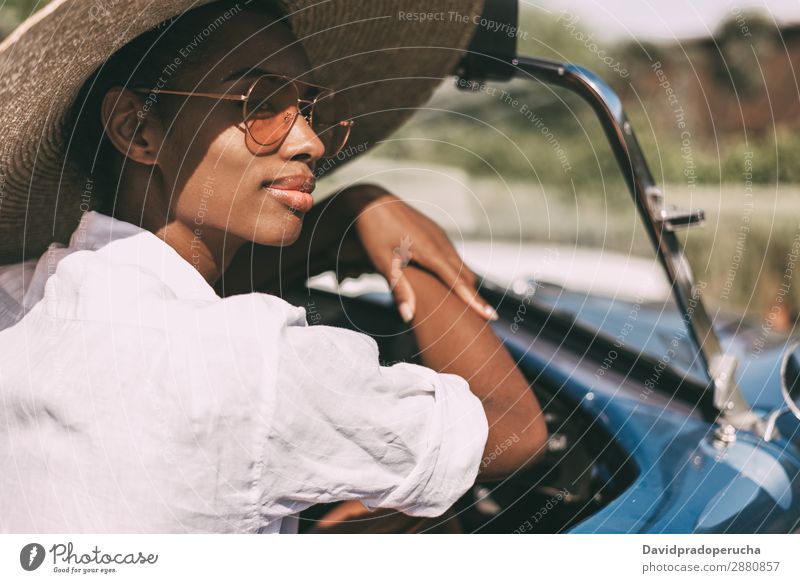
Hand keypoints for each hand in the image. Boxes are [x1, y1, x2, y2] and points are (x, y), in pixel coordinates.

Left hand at [335, 184, 497, 322]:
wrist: (370, 200)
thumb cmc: (373, 232)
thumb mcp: (382, 262)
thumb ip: (399, 289)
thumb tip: (409, 317)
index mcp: (431, 252)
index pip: (458, 282)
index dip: (475, 301)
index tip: (490, 316)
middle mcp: (441, 243)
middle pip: (465, 275)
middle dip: (475, 296)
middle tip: (486, 319)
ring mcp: (439, 236)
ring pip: (459, 265)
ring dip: (467, 285)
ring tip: (473, 305)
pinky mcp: (434, 232)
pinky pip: (451, 256)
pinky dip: (457, 272)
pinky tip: (454, 282)